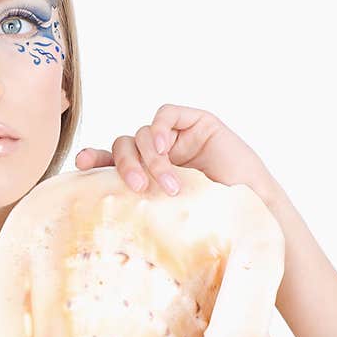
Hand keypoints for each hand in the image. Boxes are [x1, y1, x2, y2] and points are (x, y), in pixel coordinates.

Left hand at [74, 103, 278, 203]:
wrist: (255, 213)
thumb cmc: (211, 222)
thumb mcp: (163, 216)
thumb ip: (135, 204)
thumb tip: (93, 209)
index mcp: (144, 176)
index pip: (110, 161)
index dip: (94, 159)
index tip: (81, 164)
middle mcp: (157, 155)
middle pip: (123, 146)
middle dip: (125, 165)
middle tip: (137, 187)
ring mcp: (176, 139)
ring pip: (142, 134)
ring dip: (151, 159)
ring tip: (170, 184)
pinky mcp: (197, 123)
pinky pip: (167, 114)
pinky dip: (159, 128)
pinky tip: (164, 147)